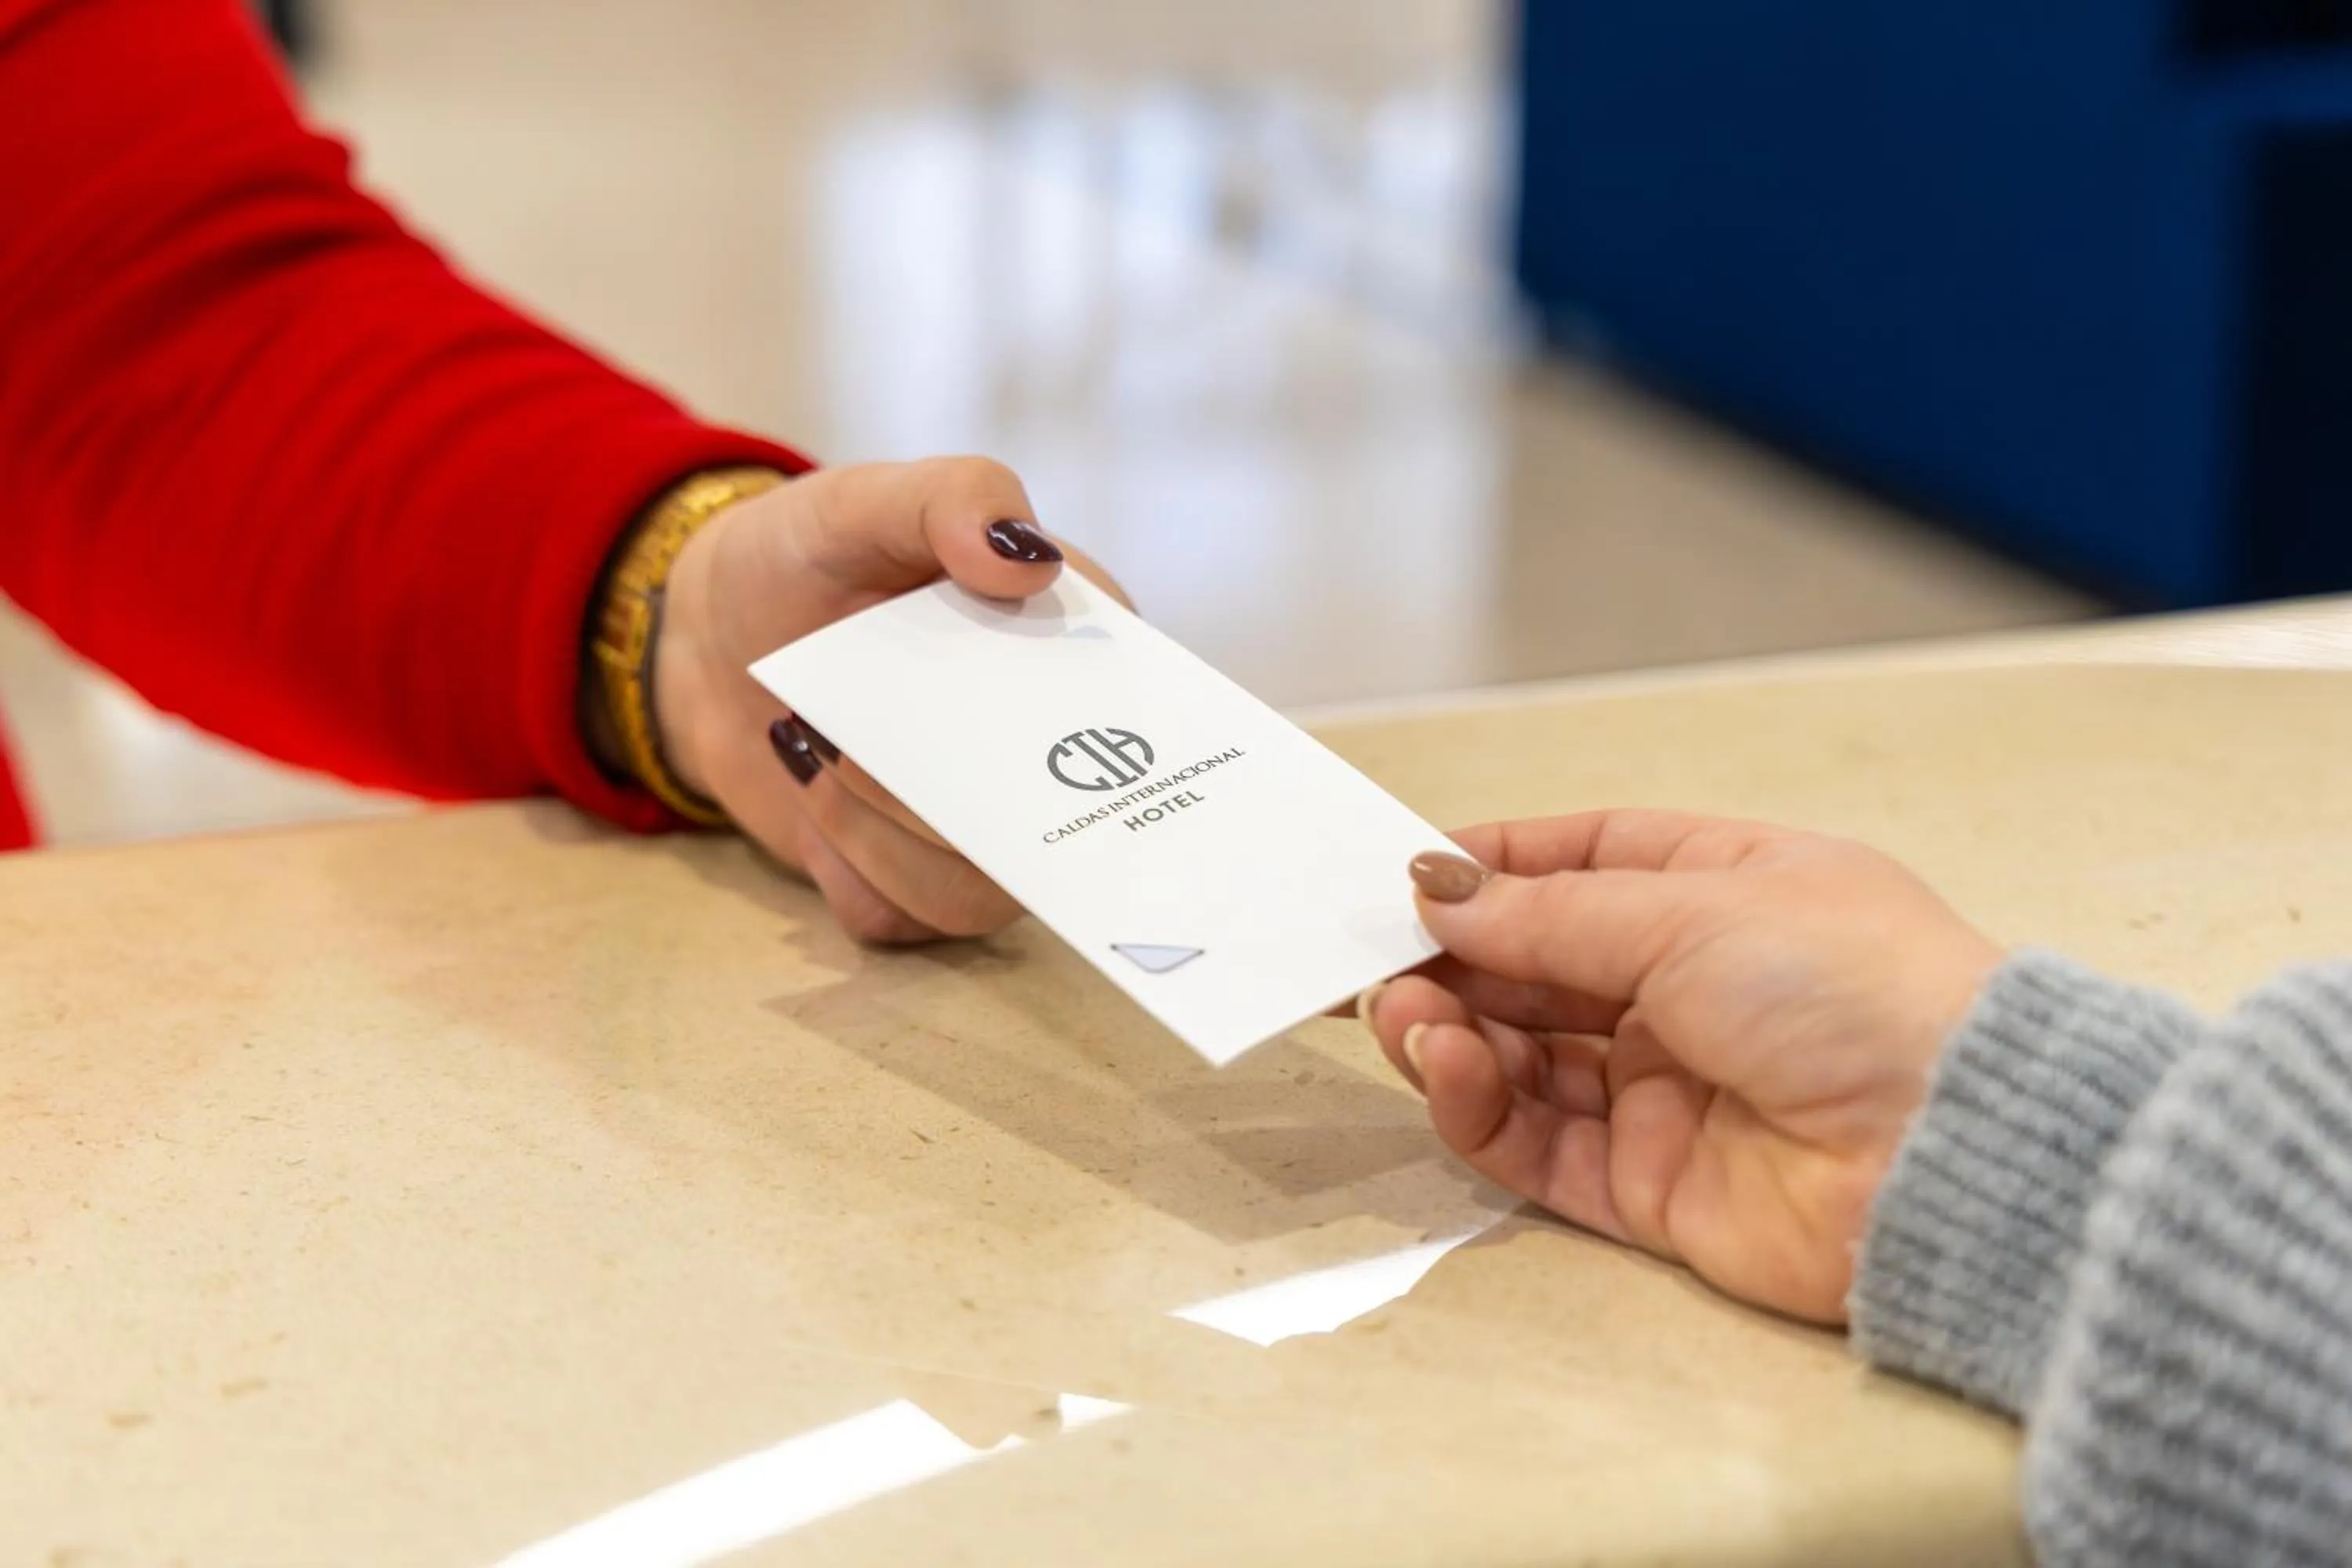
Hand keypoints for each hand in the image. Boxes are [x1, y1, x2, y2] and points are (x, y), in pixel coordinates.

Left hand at [653, 457, 1128, 942]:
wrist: (708, 634)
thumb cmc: (806, 555)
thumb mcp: (865, 502)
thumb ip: (951, 500)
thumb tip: (1031, 561)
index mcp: (1065, 651)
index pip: (1132, 715)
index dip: (1095, 739)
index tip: (1010, 727)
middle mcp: (1039, 754)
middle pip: (1054, 831)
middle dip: (940, 799)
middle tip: (846, 737)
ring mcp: (980, 827)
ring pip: (975, 896)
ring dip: (879, 840)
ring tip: (808, 750)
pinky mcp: (910, 880)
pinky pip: (902, 921)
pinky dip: (845, 869)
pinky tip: (806, 796)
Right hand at [1363, 811, 2000, 1323]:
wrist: (1948, 1155)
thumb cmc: (1854, 989)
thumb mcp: (1688, 911)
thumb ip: (1548, 915)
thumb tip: (1440, 891)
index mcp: (1729, 892)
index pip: (1587, 864)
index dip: (1498, 868)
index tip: (1409, 872)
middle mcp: (1696, 990)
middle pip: (1539, 968)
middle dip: (1455, 960)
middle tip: (1378, 958)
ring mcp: (1670, 1091)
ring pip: (1525, 1058)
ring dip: (1455, 1033)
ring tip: (1408, 1019)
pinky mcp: (1649, 1187)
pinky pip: (1538, 1144)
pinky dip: (1481, 1107)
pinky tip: (1452, 1068)